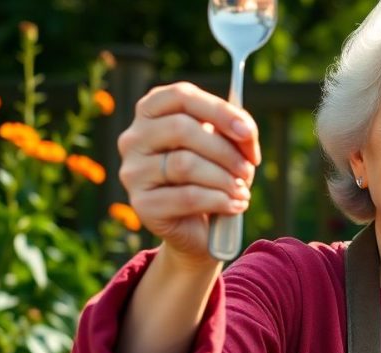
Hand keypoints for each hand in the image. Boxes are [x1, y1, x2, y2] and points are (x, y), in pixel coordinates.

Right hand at [117, 82, 259, 264]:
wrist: (198, 227)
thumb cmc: (212, 176)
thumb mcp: (226, 147)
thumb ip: (236, 132)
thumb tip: (245, 132)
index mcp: (152, 112)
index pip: (181, 96)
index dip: (218, 110)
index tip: (247, 132)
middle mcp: (134, 138)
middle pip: (182, 129)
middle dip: (225, 150)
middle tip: (248, 170)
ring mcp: (133, 172)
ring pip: (184, 164)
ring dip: (224, 178)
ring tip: (242, 190)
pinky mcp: (141, 204)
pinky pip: (187, 197)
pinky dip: (220, 200)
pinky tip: (235, 205)